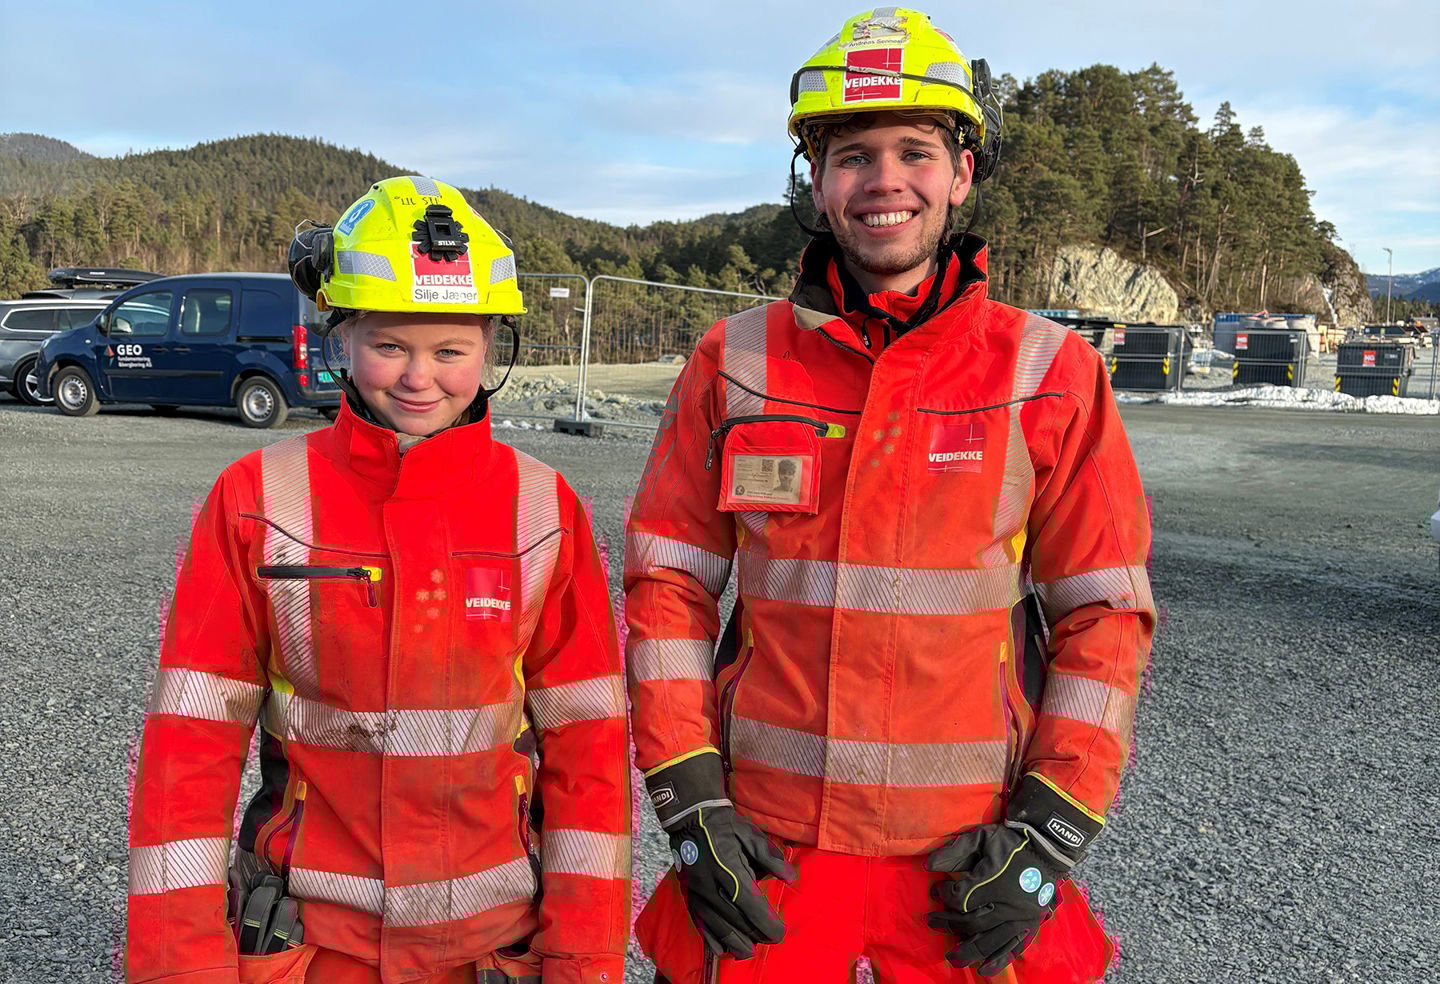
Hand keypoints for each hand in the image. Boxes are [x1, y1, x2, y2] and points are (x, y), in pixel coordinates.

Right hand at [668, 805, 795, 958]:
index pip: (752, 907)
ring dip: (735, 942)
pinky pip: (700, 922)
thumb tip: (790, 877)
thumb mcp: (752, 835)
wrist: (690, 818)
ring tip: (748, 951)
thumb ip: (771, 858)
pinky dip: (711, 938)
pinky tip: (721, 948)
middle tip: (770, 940)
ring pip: (718, 927)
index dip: (767, 925)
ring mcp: (698, 893)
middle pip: (737, 921)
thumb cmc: (725, 826)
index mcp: (730, 871)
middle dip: (756, 935)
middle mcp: (712, 886)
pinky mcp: (689, 895)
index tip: (780, 934)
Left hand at [925, 823, 1064, 975]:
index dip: (943, 896)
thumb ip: (955, 851)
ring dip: (968, 951)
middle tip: (932, 922)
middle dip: (948, 923)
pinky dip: (998, 960)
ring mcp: (1020, 917)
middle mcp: (1007, 904)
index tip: (935, 891)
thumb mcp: (981, 837)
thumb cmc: (1011, 842)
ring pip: (989, 940)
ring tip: (951, 958)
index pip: (960, 898)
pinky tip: (984, 970)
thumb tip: (928, 866)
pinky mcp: (1030, 924)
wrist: (1048, 848)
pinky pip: (1013, 947)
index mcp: (993, 880)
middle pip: (971, 922)